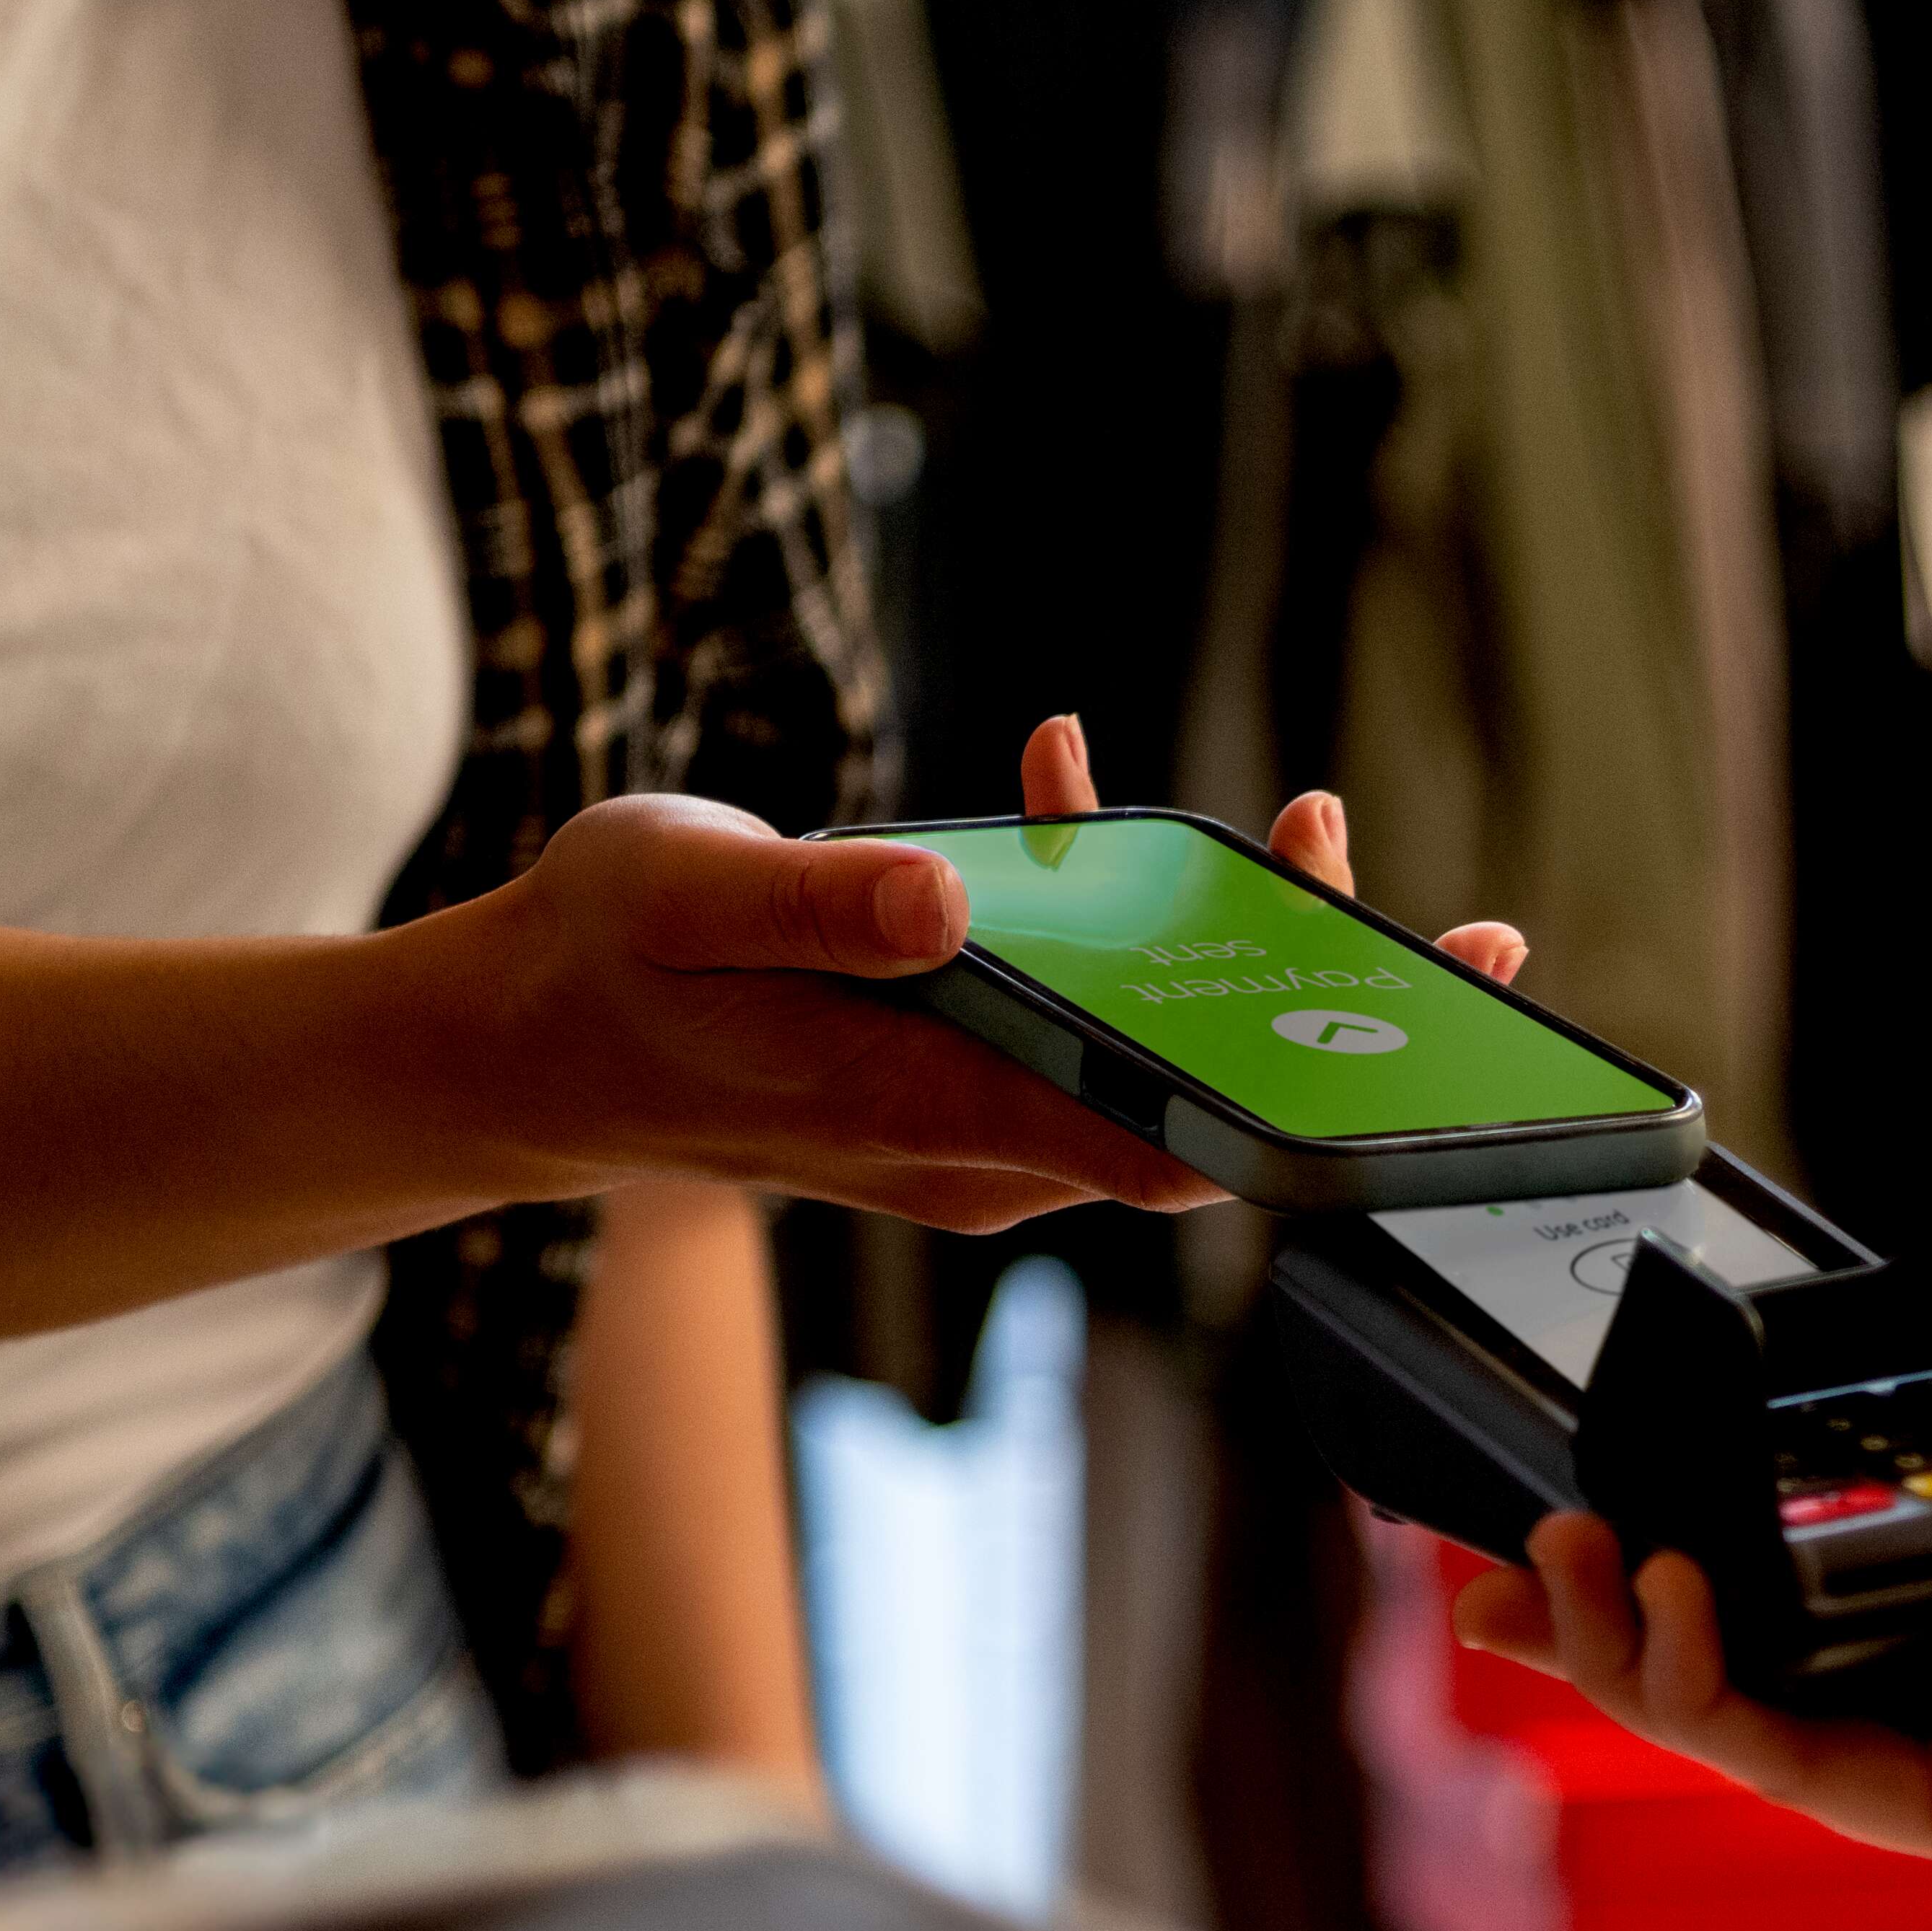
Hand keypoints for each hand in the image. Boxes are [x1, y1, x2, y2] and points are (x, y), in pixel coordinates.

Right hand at [435, 718, 1527, 1233]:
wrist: (519, 1048)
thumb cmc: (595, 968)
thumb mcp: (684, 902)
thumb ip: (818, 905)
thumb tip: (952, 903)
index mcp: (924, 1112)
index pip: (1161, 1142)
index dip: (1302, 1097)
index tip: (1412, 1018)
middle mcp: (973, 1143)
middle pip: (1192, 1100)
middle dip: (1305, 992)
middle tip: (1374, 871)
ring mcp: (971, 1118)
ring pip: (1149, 1053)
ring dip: (1228, 946)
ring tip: (1300, 830)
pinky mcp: (957, 1075)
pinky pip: (1078, 1015)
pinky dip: (1109, 915)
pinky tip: (1069, 788)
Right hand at [1452, 1341, 1931, 1908]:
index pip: (1827, 1581)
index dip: (1701, 1542)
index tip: (1603, 1486)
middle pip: (1743, 1664)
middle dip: (1596, 1618)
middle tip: (1499, 1558)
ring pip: (1737, 1719)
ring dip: (1616, 1647)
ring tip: (1554, 1563)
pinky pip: (1797, 1761)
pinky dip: (1699, 1695)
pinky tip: (1649, 1606)